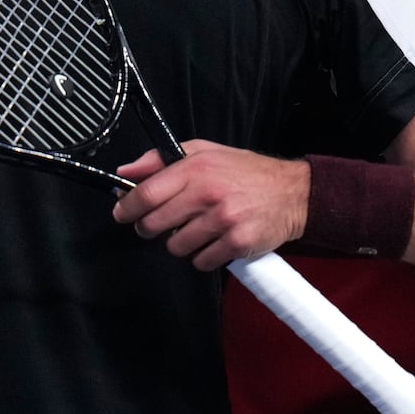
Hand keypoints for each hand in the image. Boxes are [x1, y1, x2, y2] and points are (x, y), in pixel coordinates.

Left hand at [112, 140, 308, 271]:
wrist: (291, 192)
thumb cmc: (246, 172)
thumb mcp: (204, 152)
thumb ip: (161, 159)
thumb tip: (126, 172)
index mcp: (196, 168)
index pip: (147, 193)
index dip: (128, 207)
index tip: (122, 213)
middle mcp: (208, 194)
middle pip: (155, 224)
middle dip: (149, 228)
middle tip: (158, 224)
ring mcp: (223, 220)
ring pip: (176, 246)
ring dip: (180, 242)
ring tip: (196, 229)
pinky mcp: (237, 243)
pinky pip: (201, 262)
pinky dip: (202, 256)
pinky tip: (214, 241)